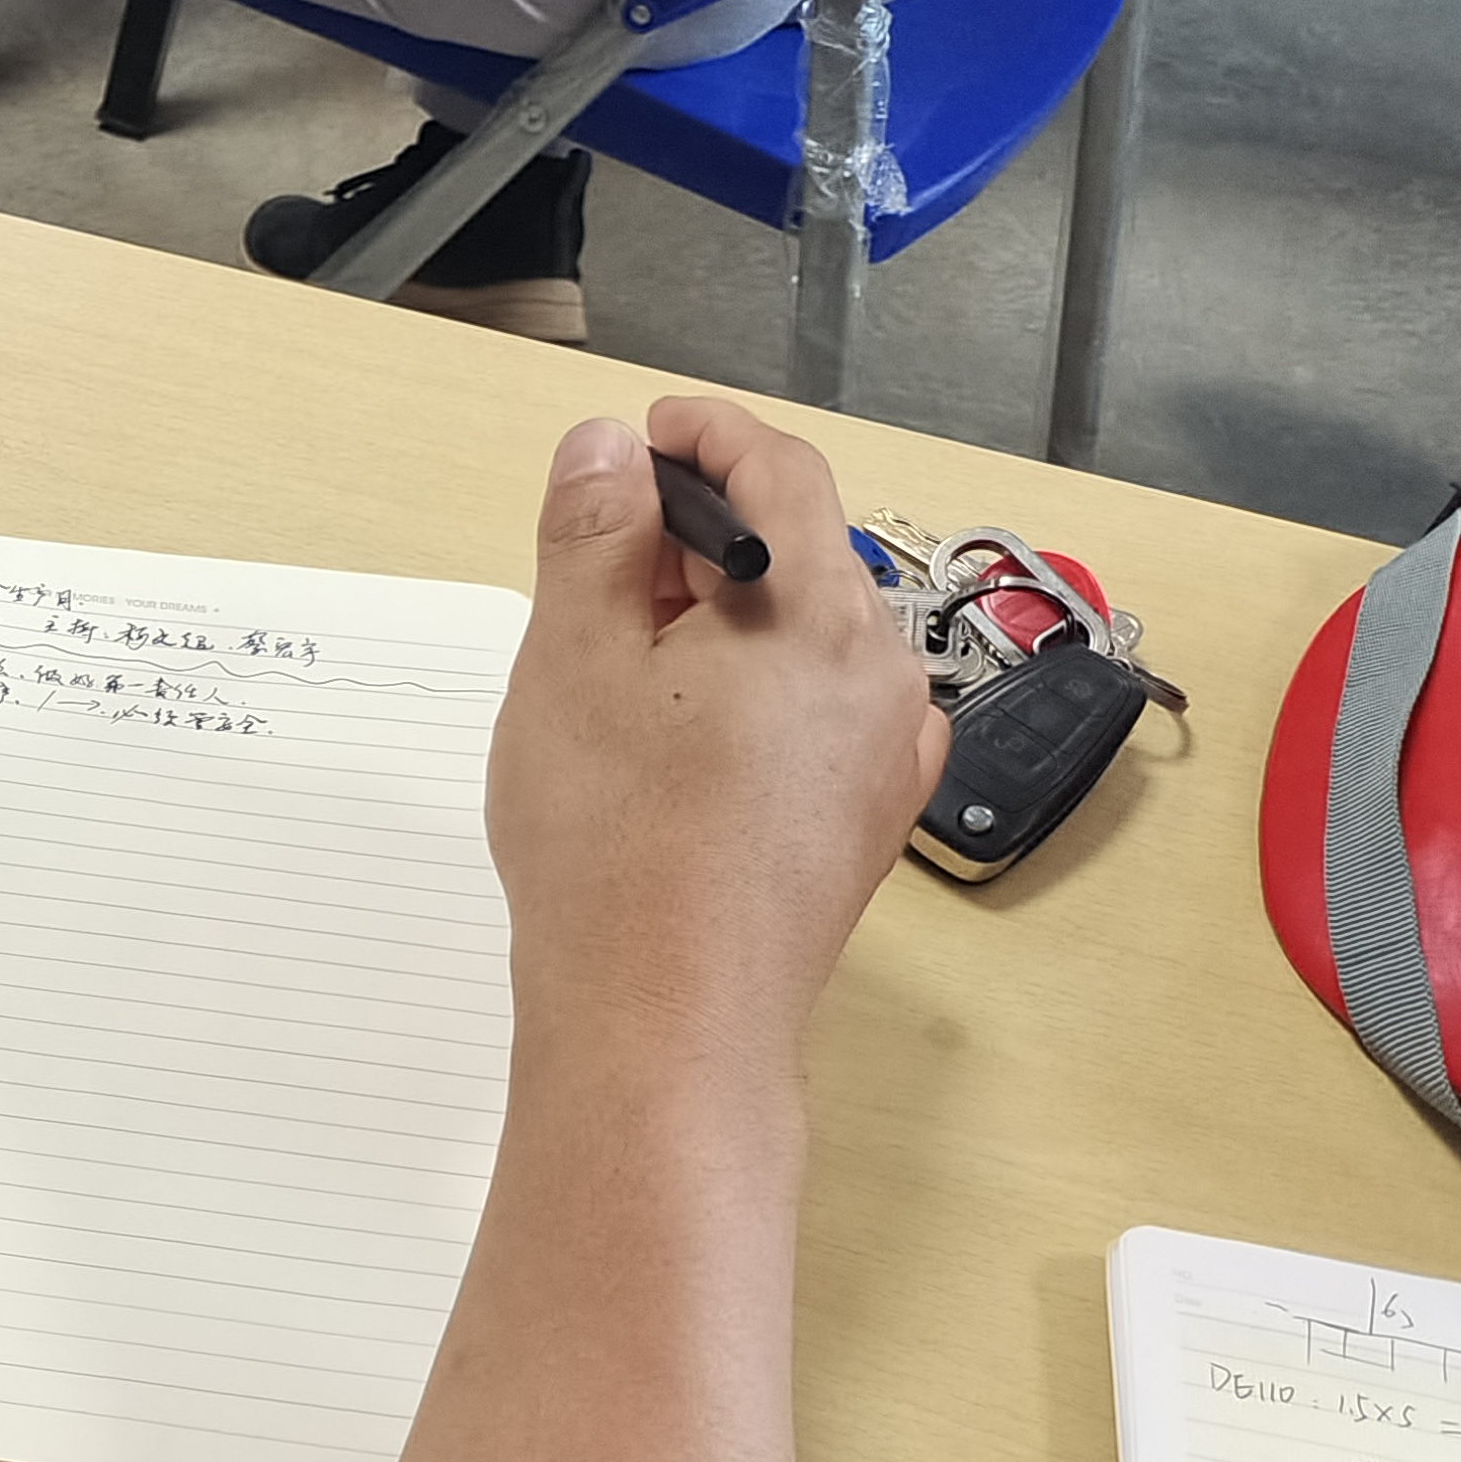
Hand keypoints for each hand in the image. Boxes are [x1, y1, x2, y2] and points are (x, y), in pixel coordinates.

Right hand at [484, 398, 944, 1075]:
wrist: (665, 1027)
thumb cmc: (615, 848)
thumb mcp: (575, 660)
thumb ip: (596, 532)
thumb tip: (611, 448)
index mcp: (820, 615)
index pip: (782, 473)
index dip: (708, 437)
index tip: (646, 435)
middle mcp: (881, 678)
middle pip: (798, 559)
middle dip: (700, 542)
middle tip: (599, 561)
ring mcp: (885, 759)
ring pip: (802, 644)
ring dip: (719, 625)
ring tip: (620, 665)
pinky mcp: (863, 823)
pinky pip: (811, 718)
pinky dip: (746, 696)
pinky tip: (674, 742)